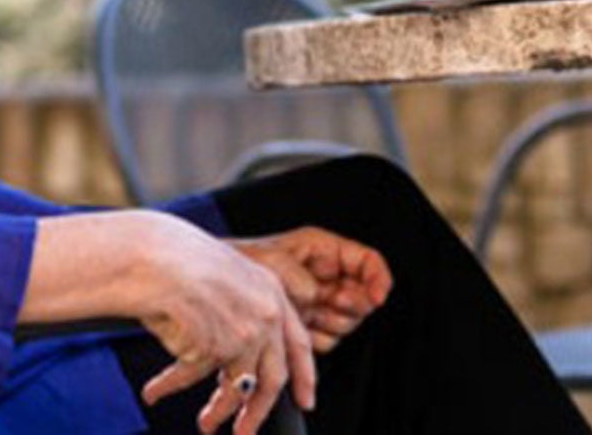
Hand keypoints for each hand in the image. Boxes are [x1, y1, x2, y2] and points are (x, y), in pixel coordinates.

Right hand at [133, 216, 317, 434]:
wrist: (153, 255)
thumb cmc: (178, 260)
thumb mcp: (227, 278)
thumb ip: (244, 314)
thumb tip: (241, 366)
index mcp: (272, 290)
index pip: (299, 344)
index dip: (304, 377)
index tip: (305, 400)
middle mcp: (265, 314)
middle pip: (274, 377)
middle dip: (259, 411)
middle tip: (246, 430)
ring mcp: (243, 333)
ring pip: (237, 388)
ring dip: (219, 413)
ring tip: (206, 425)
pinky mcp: (215, 349)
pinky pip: (190, 378)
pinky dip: (168, 387)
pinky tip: (154, 392)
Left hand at [232, 227, 391, 352]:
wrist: (213, 285)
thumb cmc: (239, 262)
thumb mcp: (270, 260)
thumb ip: (298, 277)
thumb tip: (315, 295)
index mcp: (323, 251)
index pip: (368, 261)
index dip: (378, 278)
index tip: (378, 296)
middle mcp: (325, 276)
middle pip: (362, 296)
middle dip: (351, 304)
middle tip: (331, 303)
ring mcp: (318, 302)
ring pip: (346, 321)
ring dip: (330, 323)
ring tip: (305, 314)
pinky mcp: (307, 324)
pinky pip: (325, 339)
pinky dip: (312, 340)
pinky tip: (294, 329)